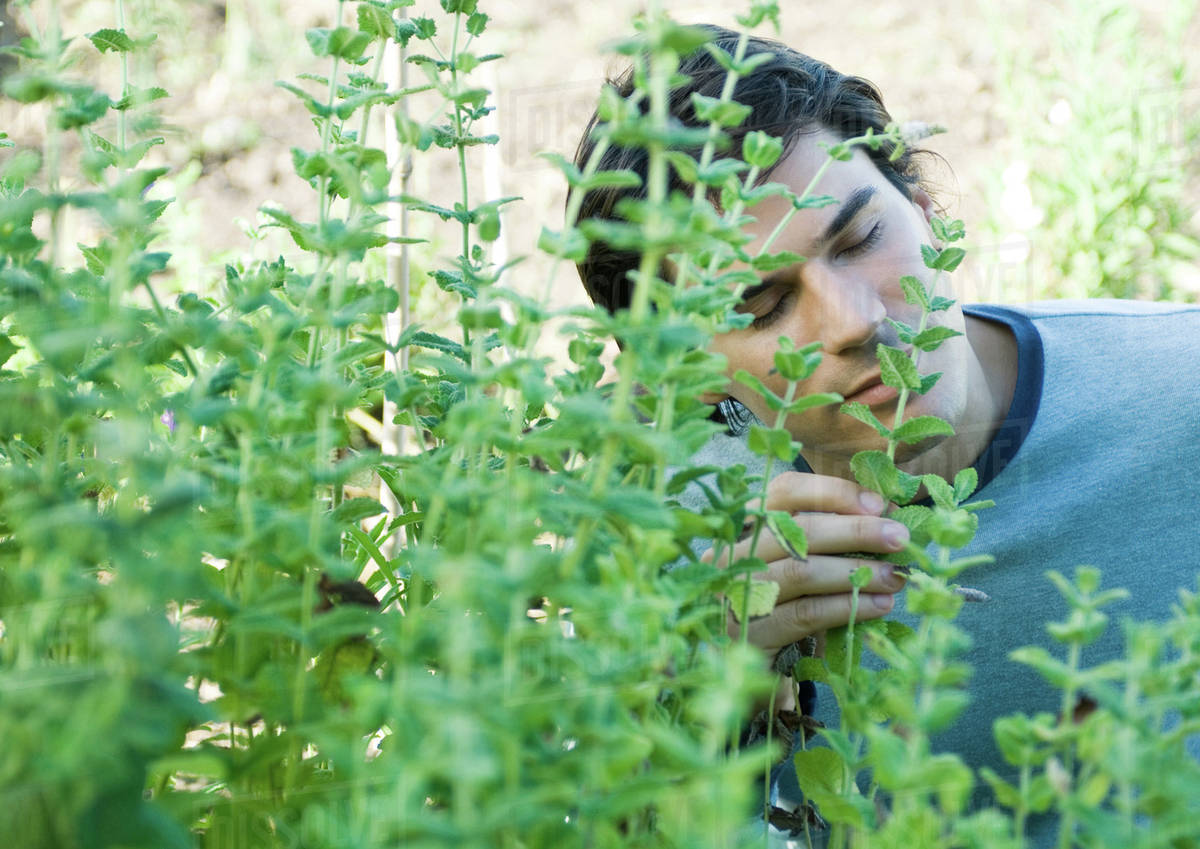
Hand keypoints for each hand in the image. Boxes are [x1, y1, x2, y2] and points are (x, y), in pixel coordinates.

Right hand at [707, 471, 908, 660]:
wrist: (743, 669)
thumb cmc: (777, 606)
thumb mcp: (795, 564)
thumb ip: (828, 538)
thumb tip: (886, 514)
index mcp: (744, 526)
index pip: (784, 491)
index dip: (833, 493)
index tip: (877, 505)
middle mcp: (732, 555)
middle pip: (797, 531)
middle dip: (856, 531)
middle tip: (899, 537)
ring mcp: (736, 594)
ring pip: (803, 571)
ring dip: (856, 572)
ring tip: (895, 577)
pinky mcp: (750, 633)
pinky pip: (806, 613)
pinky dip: (846, 606)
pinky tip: (877, 605)